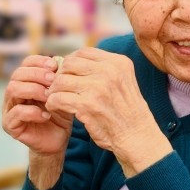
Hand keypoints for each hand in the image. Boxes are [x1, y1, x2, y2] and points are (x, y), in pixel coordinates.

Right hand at [2, 55, 72, 156]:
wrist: (58, 141)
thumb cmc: (59, 116)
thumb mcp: (62, 95)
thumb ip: (59, 80)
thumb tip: (60, 61)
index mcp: (25, 83)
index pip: (25, 65)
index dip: (38, 62)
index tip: (54, 65)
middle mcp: (14, 94)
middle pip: (17, 74)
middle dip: (37, 74)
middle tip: (53, 80)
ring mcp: (9, 109)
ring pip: (13, 89)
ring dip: (33, 90)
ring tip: (49, 97)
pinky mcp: (10, 125)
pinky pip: (16, 113)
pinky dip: (33, 112)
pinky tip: (46, 115)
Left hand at [45, 48, 171, 176]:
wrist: (137, 136)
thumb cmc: (127, 112)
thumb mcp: (123, 81)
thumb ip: (104, 69)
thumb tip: (72, 61)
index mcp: (118, 63)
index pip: (83, 52)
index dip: (70, 62)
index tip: (67, 75)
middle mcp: (109, 71)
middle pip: (69, 63)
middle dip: (60, 75)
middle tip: (58, 87)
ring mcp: (98, 87)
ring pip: (61, 80)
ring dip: (54, 90)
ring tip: (55, 98)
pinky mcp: (87, 105)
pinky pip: (58, 98)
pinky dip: (52, 103)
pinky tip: (55, 107)